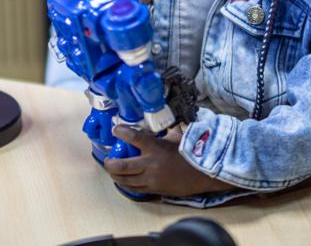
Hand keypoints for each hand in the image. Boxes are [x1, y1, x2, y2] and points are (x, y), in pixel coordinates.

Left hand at [103, 126, 233, 196]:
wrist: (202, 174)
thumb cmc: (190, 153)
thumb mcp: (177, 138)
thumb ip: (165, 131)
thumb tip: (159, 121)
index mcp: (156, 147)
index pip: (133, 137)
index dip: (121, 132)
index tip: (115, 130)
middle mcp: (150, 164)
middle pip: (122, 166)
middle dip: (110, 163)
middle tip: (108, 159)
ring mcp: (151, 179)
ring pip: (125, 180)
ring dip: (115, 175)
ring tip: (112, 170)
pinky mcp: (154, 190)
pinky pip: (135, 189)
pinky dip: (126, 184)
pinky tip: (123, 180)